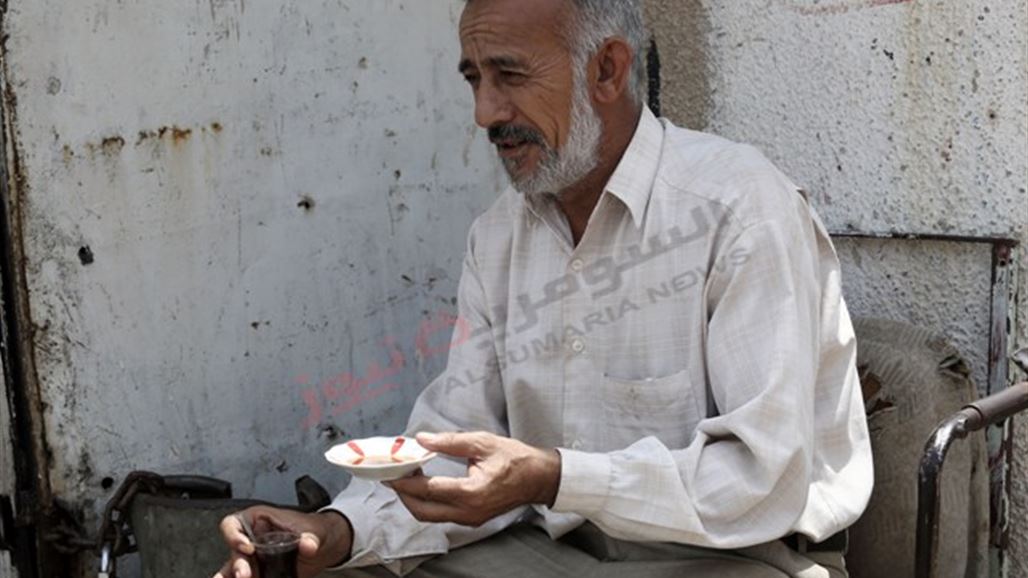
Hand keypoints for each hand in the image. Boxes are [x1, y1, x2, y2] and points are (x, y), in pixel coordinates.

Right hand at [212, 506, 352, 577]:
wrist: (324, 547)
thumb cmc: (313, 530)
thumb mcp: (314, 530)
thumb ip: (311, 537)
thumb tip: (309, 544)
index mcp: (257, 521)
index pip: (232, 524)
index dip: (233, 535)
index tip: (248, 548)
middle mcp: (250, 540)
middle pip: (234, 552)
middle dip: (238, 564)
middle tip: (245, 575)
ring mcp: (254, 560)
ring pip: (234, 570)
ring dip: (232, 576)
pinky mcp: (260, 574)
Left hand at [387, 431, 560, 525]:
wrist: (539, 478)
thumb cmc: (515, 459)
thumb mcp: (482, 442)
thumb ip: (449, 442)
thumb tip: (422, 439)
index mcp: (471, 492)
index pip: (428, 489)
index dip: (405, 480)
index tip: (389, 471)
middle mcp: (468, 511)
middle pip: (422, 510)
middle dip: (403, 494)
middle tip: (392, 475)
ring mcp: (470, 518)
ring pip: (430, 516)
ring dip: (414, 499)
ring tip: (406, 477)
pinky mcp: (472, 519)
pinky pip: (442, 515)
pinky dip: (428, 502)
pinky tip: (424, 485)